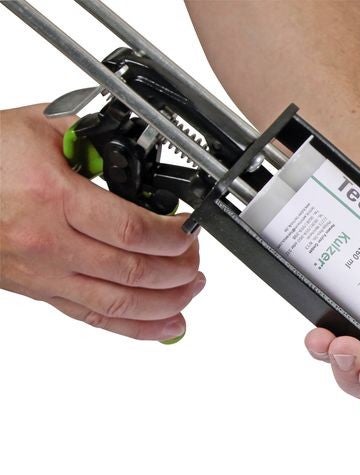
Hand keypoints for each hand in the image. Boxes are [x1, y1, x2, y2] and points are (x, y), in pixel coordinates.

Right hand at [0, 104, 204, 340]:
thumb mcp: (32, 128)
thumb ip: (85, 137)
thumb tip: (128, 142)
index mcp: (53, 199)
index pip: (132, 231)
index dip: (173, 236)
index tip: (190, 229)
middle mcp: (48, 244)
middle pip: (133, 272)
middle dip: (179, 269)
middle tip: (195, 257)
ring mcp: (43, 274)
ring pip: (119, 303)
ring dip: (167, 302)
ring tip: (191, 288)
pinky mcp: (39, 291)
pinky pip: (94, 317)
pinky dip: (136, 328)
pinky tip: (167, 325)